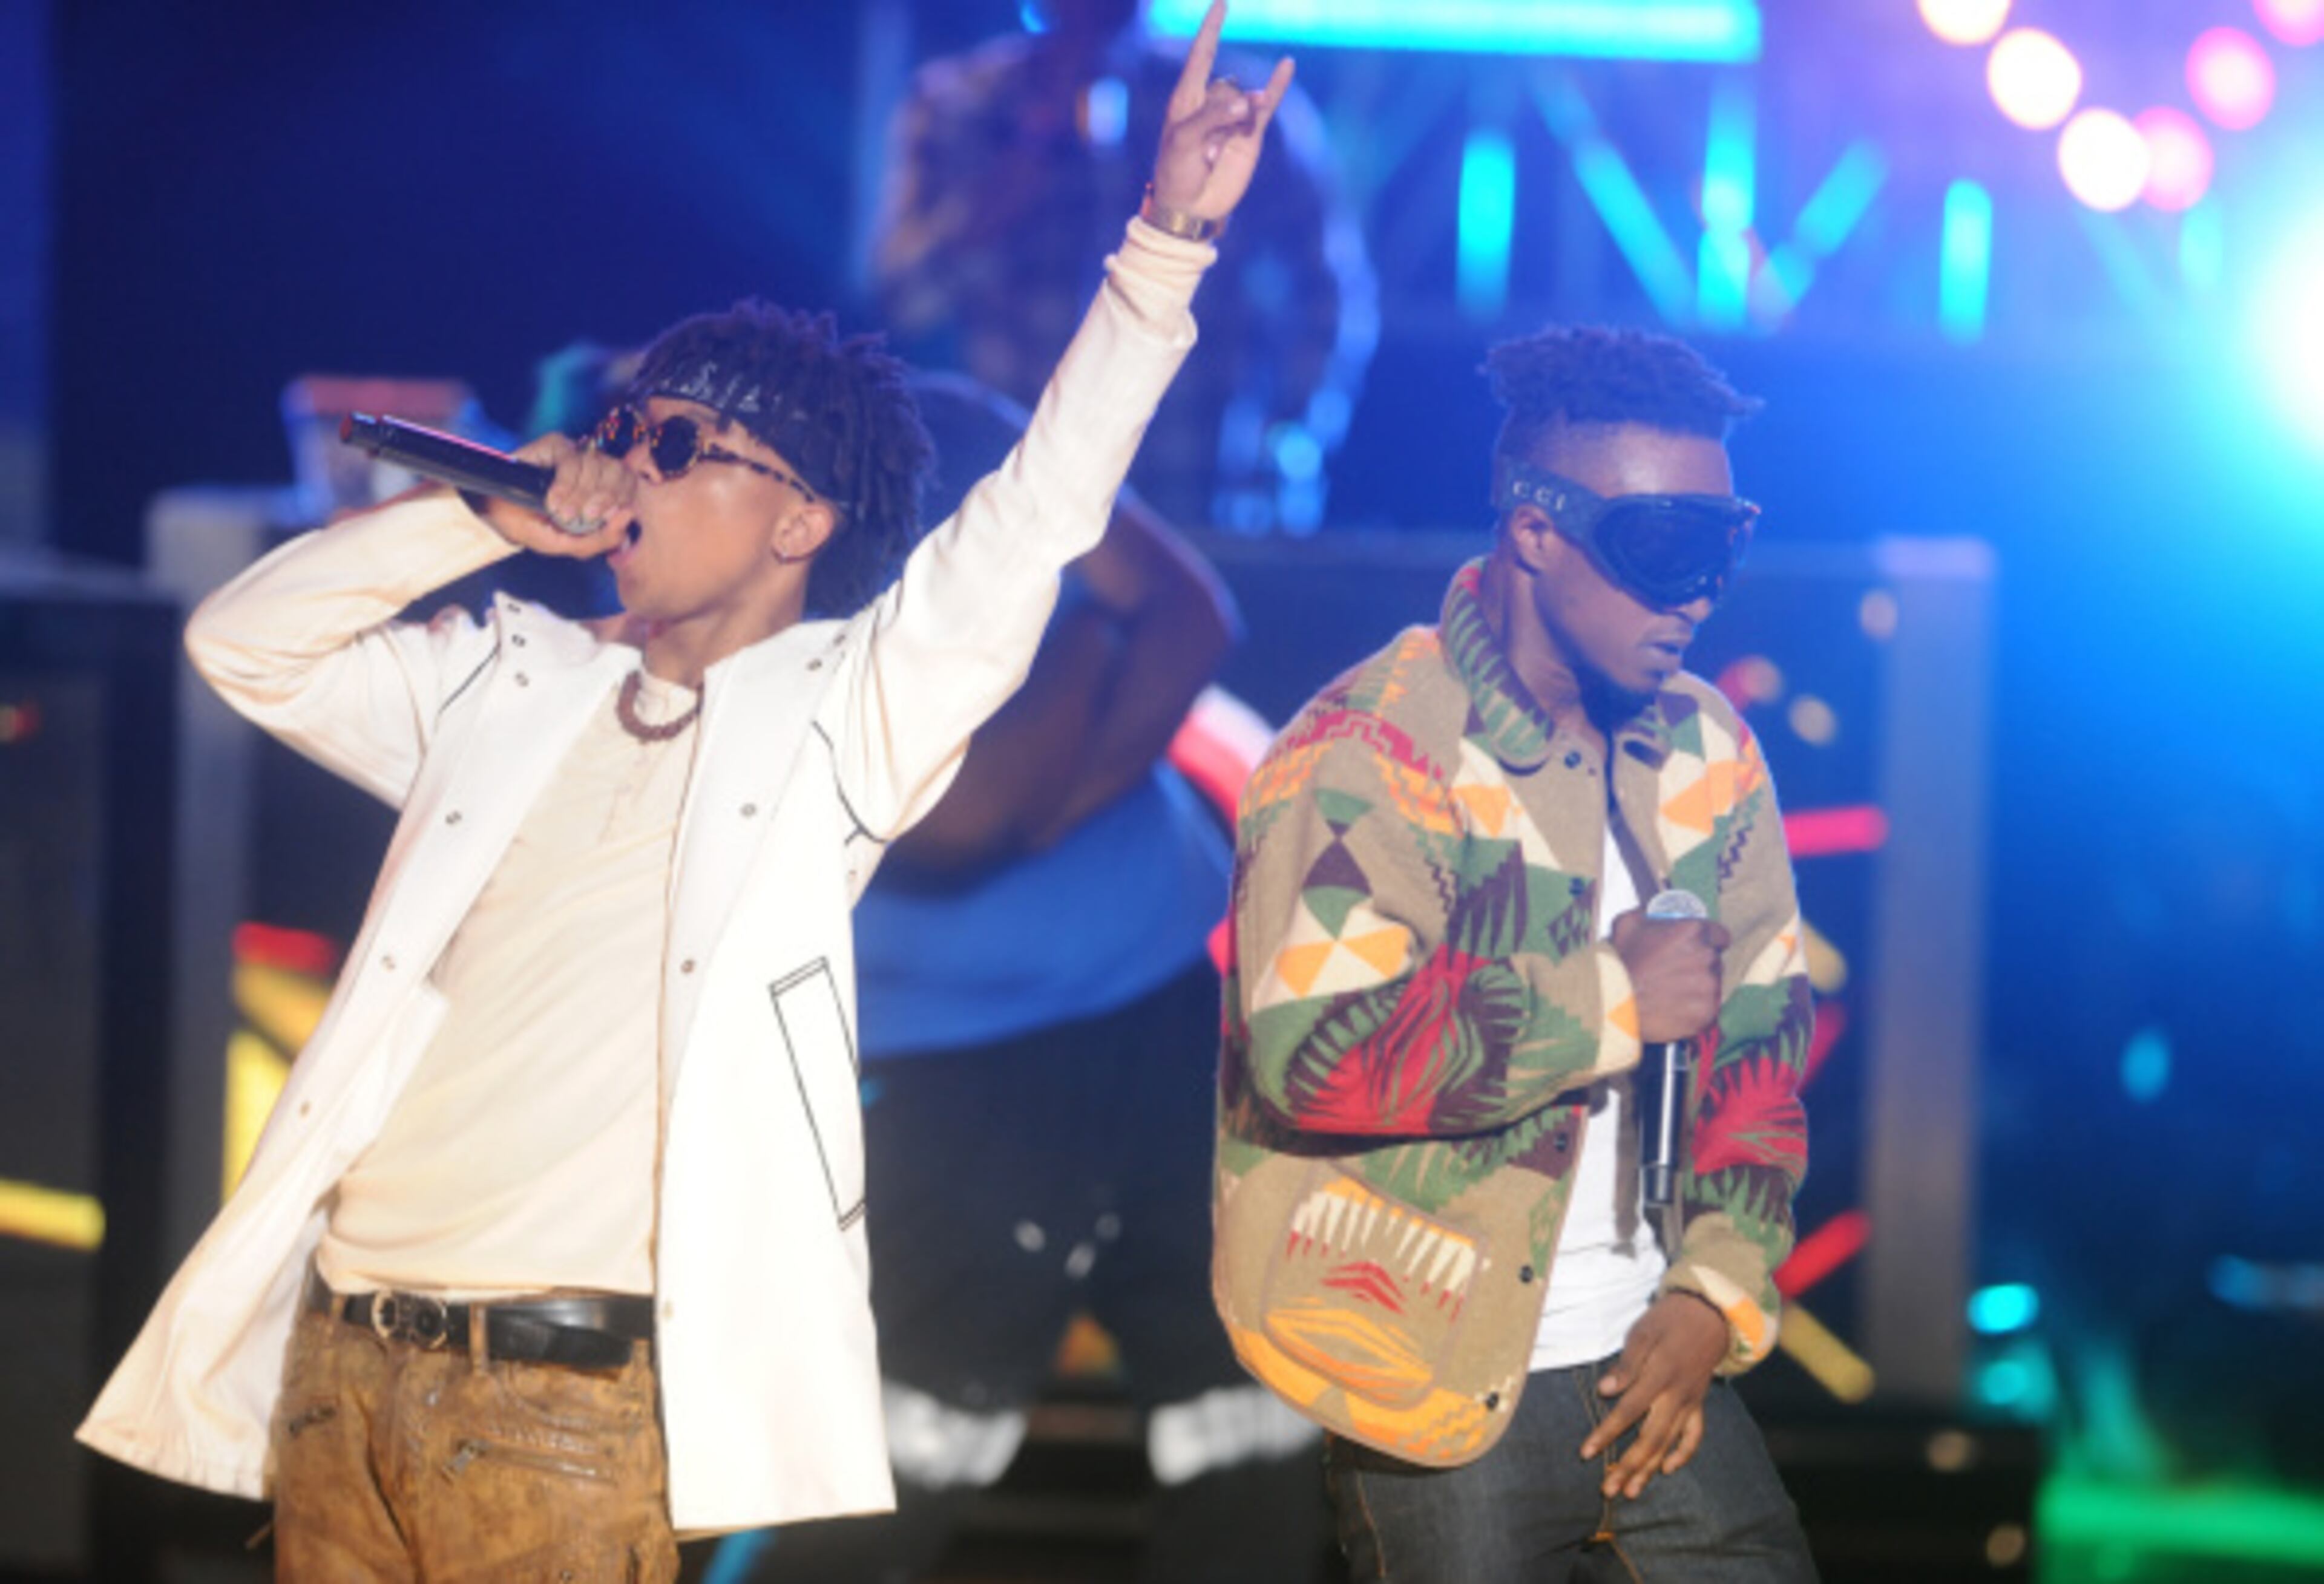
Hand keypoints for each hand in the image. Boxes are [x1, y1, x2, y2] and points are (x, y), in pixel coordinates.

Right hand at [474, 432, 633, 558]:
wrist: (494, 511)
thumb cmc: (531, 525)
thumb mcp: (568, 544)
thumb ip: (601, 539)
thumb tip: (627, 517)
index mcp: (601, 491)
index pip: (630, 485)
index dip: (624, 499)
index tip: (608, 516)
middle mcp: (592, 469)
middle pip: (620, 472)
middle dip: (604, 499)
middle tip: (585, 517)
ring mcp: (575, 454)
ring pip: (598, 466)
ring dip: (581, 495)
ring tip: (561, 513)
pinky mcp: (557, 445)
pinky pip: (573, 460)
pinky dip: (566, 485)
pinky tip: (553, 501)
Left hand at [1150, 0, 1294, 223]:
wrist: (1190, 209)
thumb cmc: (1176, 173)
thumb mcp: (1183, 142)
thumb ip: (1213, 117)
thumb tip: (1250, 102)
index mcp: (1186, 98)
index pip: (1200, 55)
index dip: (1210, 28)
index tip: (1221, 3)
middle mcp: (1211, 103)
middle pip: (1226, 89)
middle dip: (1221, 115)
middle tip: (1205, 151)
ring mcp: (1233, 118)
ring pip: (1246, 102)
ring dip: (1237, 124)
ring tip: (1217, 154)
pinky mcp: (1250, 135)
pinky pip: (1266, 105)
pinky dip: (1277, 86)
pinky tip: (1286, 65)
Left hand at [1580, 1292, 1728, 1499]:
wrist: (1708, 1314)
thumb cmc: (1667, 1320)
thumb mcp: (1643, 1332)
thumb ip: (1626, 1364)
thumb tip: (1605, 1390)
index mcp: (1660, 1375)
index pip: (1628, 1411)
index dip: (1606, 1433)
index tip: (1586, 1452)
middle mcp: (1677, 1395)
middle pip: (1650, 1438)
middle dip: (1628, 1466)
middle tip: (1607, 1490)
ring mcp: (1691, 1402)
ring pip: (1669, 1443)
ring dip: (1650, 1469)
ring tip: (1631, 1492)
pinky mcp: (1699, 1404)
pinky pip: (1694, 1435)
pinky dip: (1683, 1454)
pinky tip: (1668, 1470)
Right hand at [1609, 909, 1729, 1043]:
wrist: (1614, 1001)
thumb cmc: (1620, 962)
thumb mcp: (1628, 924)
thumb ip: (1648, 913)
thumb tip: (1655, 912)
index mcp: (1693, 931)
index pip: (1720, 935)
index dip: (1710, 941)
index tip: (1699, 949)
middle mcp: (1706, 956)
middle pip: (1715, 960)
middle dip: (1701, 965)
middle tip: (1678, 973)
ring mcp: (1709, 986)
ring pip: (1712, 985)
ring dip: (1698, 988)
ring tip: (1674, 992)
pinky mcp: (1707, 1011)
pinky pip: (1708, 1008)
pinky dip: (1695, 1009)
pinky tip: (1676, 1008)